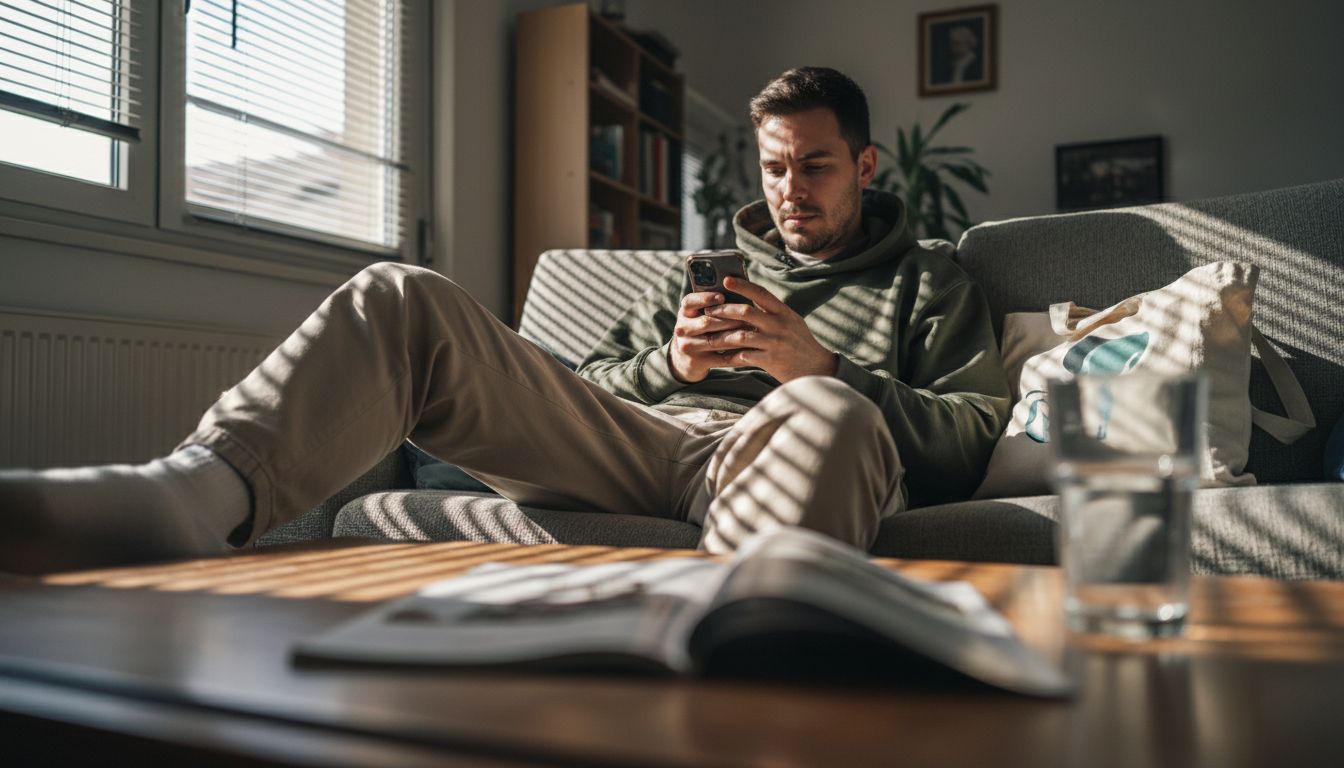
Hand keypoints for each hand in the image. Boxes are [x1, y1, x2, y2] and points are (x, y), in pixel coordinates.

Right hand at [668, 290, 750, 382]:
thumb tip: (741, 292)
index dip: (705, 298)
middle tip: (749, 316)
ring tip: (753, 332)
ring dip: (736, 336)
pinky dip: (738, 354)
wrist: (684, 359)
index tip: (722, 296)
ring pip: (715, 341)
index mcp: (684, 313)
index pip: (690, 302)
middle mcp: (682, 329)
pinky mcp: (696, 362)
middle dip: (729, 320)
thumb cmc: (700, 330)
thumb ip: (714, 306)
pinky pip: (721, 358)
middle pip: (706, 323)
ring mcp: (688, 346)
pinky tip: (751, 350)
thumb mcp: (698, 315)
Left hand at [694, 276, 838, 382]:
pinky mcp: (771, 361)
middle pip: (746, 312)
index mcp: (784, 312)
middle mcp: (780, 325)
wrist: (817, 369)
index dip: (742, 285)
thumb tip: (750, 298)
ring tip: (708, 338)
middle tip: (708, 312)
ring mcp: (775, 343)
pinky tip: (721, 357)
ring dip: (721, 337)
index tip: (725, 280)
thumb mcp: (792, 322)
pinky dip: (730, 357)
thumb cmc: (800, 344)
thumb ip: (773, 312)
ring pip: (741, 336)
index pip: (761, 293)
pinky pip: (744, 356)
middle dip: (723, 310)